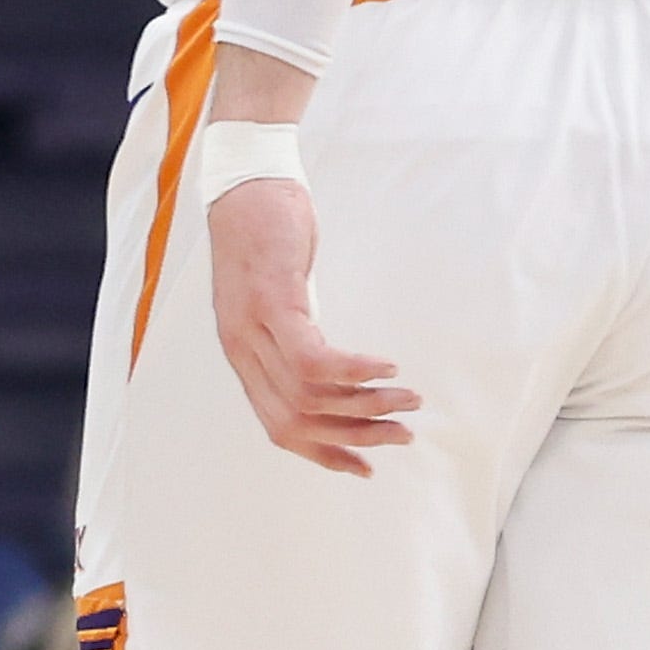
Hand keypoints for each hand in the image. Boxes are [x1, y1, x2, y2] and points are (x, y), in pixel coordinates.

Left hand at [207, 175, 417, 478]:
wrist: (243, 181)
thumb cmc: (266, 238)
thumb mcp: (276, 300)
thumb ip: (292, 339)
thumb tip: (329, 373)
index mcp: (244, 355)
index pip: (280, 427)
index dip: (325, 453)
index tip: (365, 467)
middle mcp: (242, 349)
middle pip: (296, 421)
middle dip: (356, 437)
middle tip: (402, 434)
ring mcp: (253, 327)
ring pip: (309, 396)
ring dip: (367, 405)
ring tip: (408, 399)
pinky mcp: (271, 300)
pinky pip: (314, 359)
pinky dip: (354, 372)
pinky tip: (387, 366)